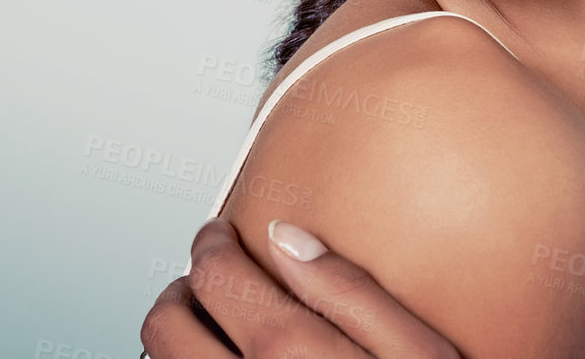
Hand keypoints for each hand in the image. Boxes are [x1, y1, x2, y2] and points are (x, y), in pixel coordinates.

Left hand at [140, 216, 461, 357]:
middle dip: (182, 290)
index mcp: (291, 355)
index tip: (222, 237)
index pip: (215, 275)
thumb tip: (289, 238)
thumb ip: (351, 291)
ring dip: (178, 342)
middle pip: (166, 325)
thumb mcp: (418, 356)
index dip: (212, 243)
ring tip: (213, 331)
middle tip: (209, 281)